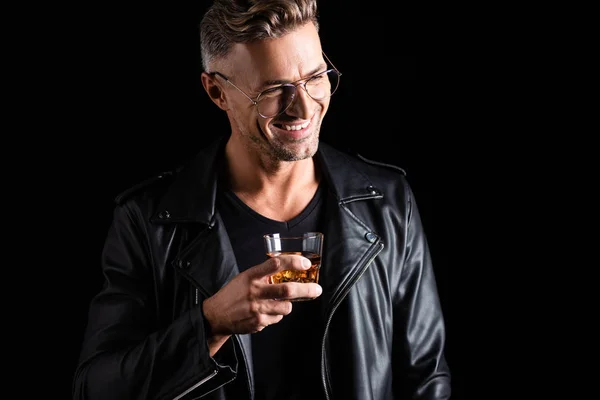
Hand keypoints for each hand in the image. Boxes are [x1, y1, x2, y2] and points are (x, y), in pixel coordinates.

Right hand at [203, 254, 322, 335]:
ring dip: (288, 304)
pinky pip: (277, 318)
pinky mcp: (258, 323)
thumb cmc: (234, 293)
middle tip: (317, 290)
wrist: (216, 315)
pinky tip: (264, 312)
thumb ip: (264, 274)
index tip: (305, 263)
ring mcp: (257, 308)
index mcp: (252, 276)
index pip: (275, 264)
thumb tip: (289, 269)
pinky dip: (276, 314)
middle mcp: (255, 291)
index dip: (293, 262)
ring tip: (278, 302)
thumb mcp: (245, 277)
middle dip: (307, 290)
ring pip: (286, 307)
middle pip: (287, 290)